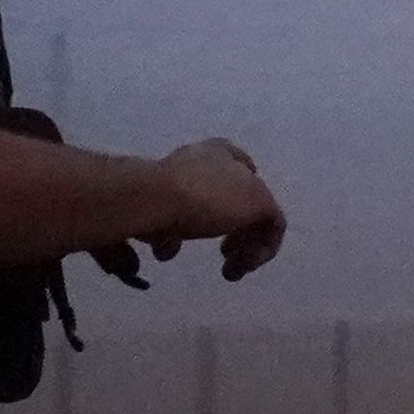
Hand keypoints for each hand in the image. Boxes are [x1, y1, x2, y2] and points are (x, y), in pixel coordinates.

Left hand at [142, 139, 286, 280]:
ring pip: (194, 214)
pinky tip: (164, 253)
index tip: (251, 244)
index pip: (257, 183)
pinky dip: (169, 242)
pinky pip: (164, 225)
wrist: (149, 201)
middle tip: (229, 258)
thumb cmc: (208, 198)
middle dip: (234, 234)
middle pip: (227, 201)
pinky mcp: (144, 200)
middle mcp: (198, 161)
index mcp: (226, 155)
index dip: (263, 219)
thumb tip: (261, 227)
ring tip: (183, 254)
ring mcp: (169, 180)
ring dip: (199, 238)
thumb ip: (269, 215)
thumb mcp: (258, 203)